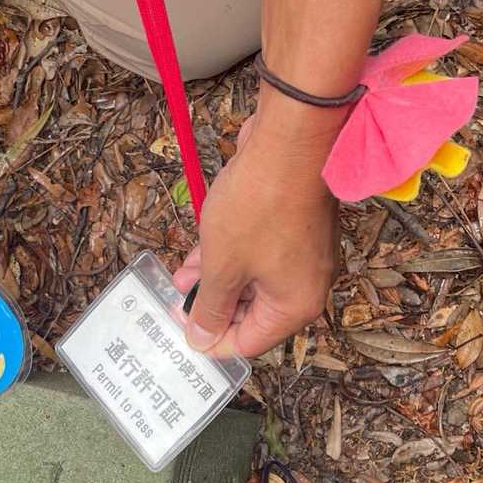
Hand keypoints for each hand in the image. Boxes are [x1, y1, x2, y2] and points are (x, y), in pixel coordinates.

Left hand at [173, 111, 340, 357]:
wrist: (290, 140)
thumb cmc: (260, 204)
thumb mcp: (222, 266)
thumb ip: (211, 306)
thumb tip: (202, 339)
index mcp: (295, 306)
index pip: (249, 342)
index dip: (212, 339)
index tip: (183, 330)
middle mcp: (305, 286)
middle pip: (253, 313)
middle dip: (212, 306)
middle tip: (177, 301)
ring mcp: (303, 255)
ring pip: (253, 281)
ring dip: (217, 279)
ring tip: (181, 276)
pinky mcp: (296, 228)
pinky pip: (260, 255)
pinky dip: (232, 257)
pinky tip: (201, 252)